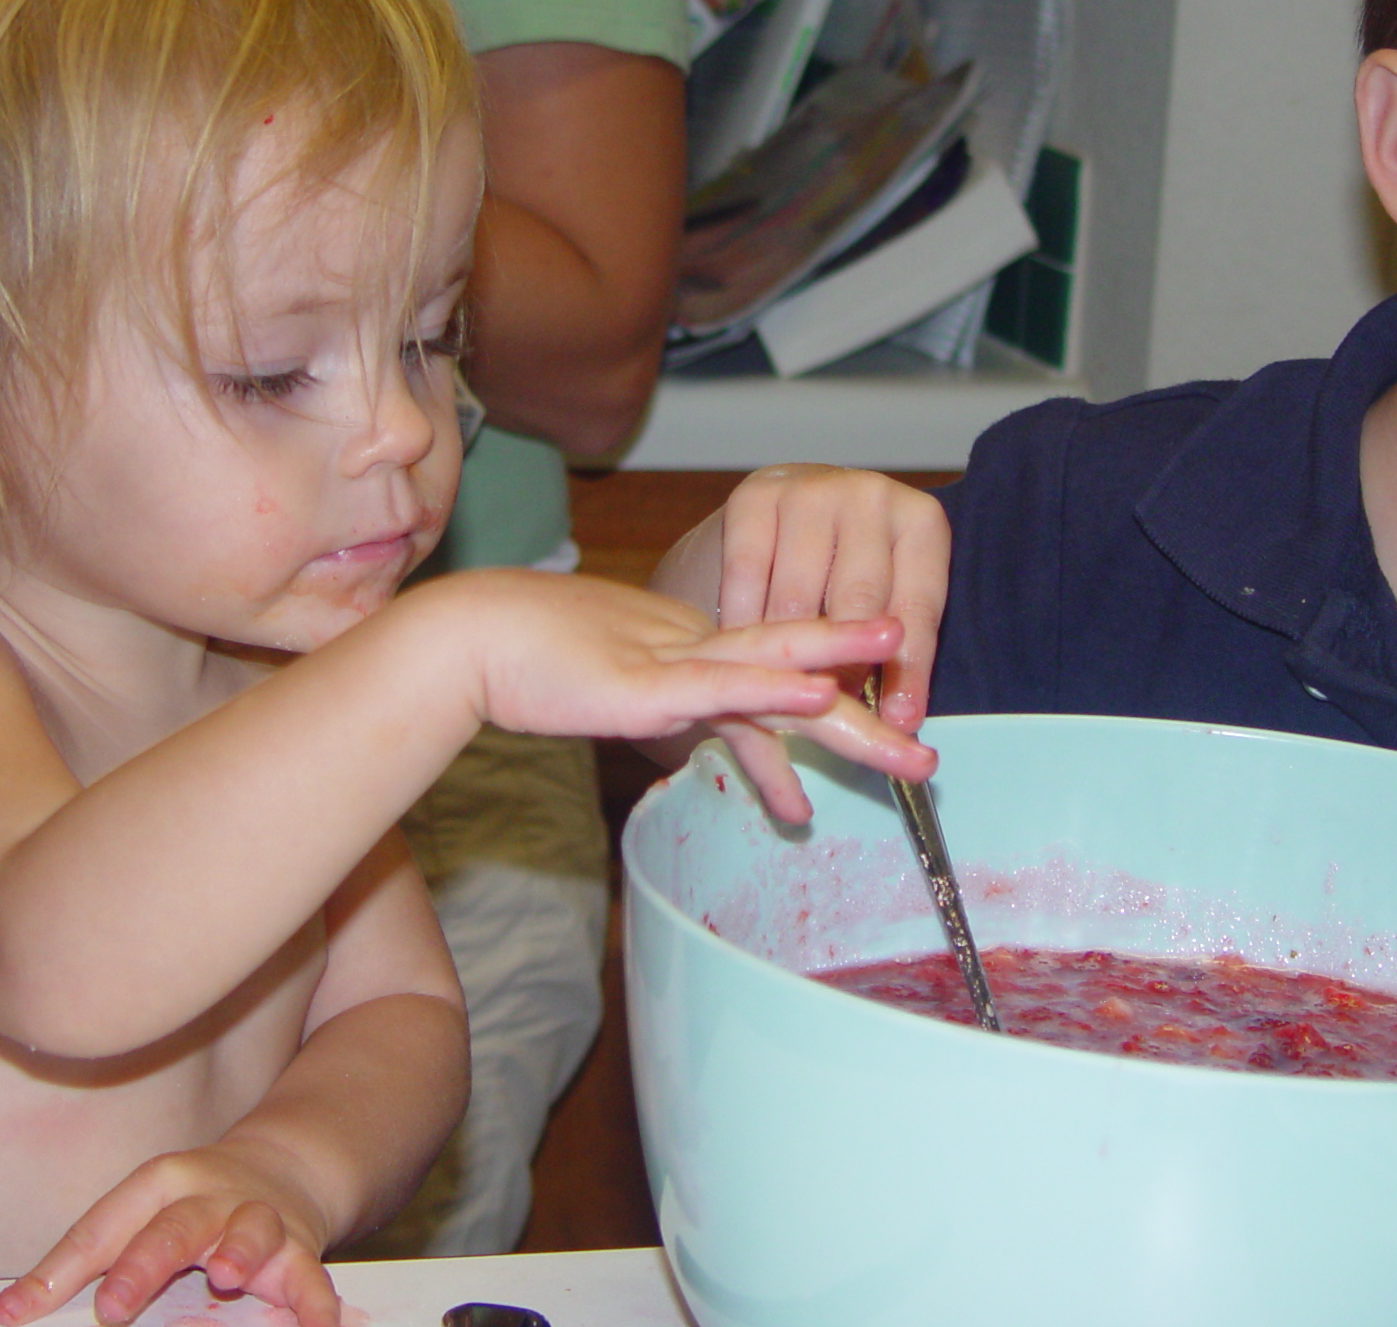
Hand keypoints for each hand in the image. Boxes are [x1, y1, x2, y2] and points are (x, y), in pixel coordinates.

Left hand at [0, 1142, 339, 1326]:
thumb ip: (75, 1264)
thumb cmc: (190, 1206)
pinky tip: (314, 1325)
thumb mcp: (133, 1219)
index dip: (67, 1267)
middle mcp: (209, 1198)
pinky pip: (310, 1276)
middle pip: (175, 1225)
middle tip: (115, 1305)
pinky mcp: (300, 1250)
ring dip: (240, 1249)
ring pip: (251, 1229)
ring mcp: (258, 1221)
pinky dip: (315, 1301)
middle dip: (145, 1263)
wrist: (282, 1169)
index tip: (26, 1309)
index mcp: (159, 1186)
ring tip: (228, 1274)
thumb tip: (8, 1312)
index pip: (105, 1225)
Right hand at [412, 569, 934, 821]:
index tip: (884, 743)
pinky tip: (817, 696)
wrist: (470, 640)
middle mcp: (699, 652)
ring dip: (849, 697)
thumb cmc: (531, 668)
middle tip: (926, 756)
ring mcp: (675, 664)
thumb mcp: (618, 700)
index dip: (836, 710)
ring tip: (900, 731)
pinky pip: (722, 684)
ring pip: (778, 679)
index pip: (780, 684)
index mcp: (695, 654)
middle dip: (867, 720)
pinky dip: (774, 690)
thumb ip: (669, 718)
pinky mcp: (645, 682)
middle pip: (800, 680)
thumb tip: (706, 748)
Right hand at [708, 466, 950, 727]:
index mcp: (920, 522)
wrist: (788, 509)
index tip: (899, 721)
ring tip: (784, 693)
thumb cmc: (849, 565)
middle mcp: (869, 496)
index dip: (908, 670)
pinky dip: (743, 624)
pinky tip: (743, 653)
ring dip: (788, 653)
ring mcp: (809, 490)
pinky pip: (746, 577)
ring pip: (796, 596)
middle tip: (830, 712)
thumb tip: (899, 721)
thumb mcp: (888, 599)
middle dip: (845, 666)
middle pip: (858, 599)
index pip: (917, 606)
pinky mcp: (754, 496)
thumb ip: (894, 651)